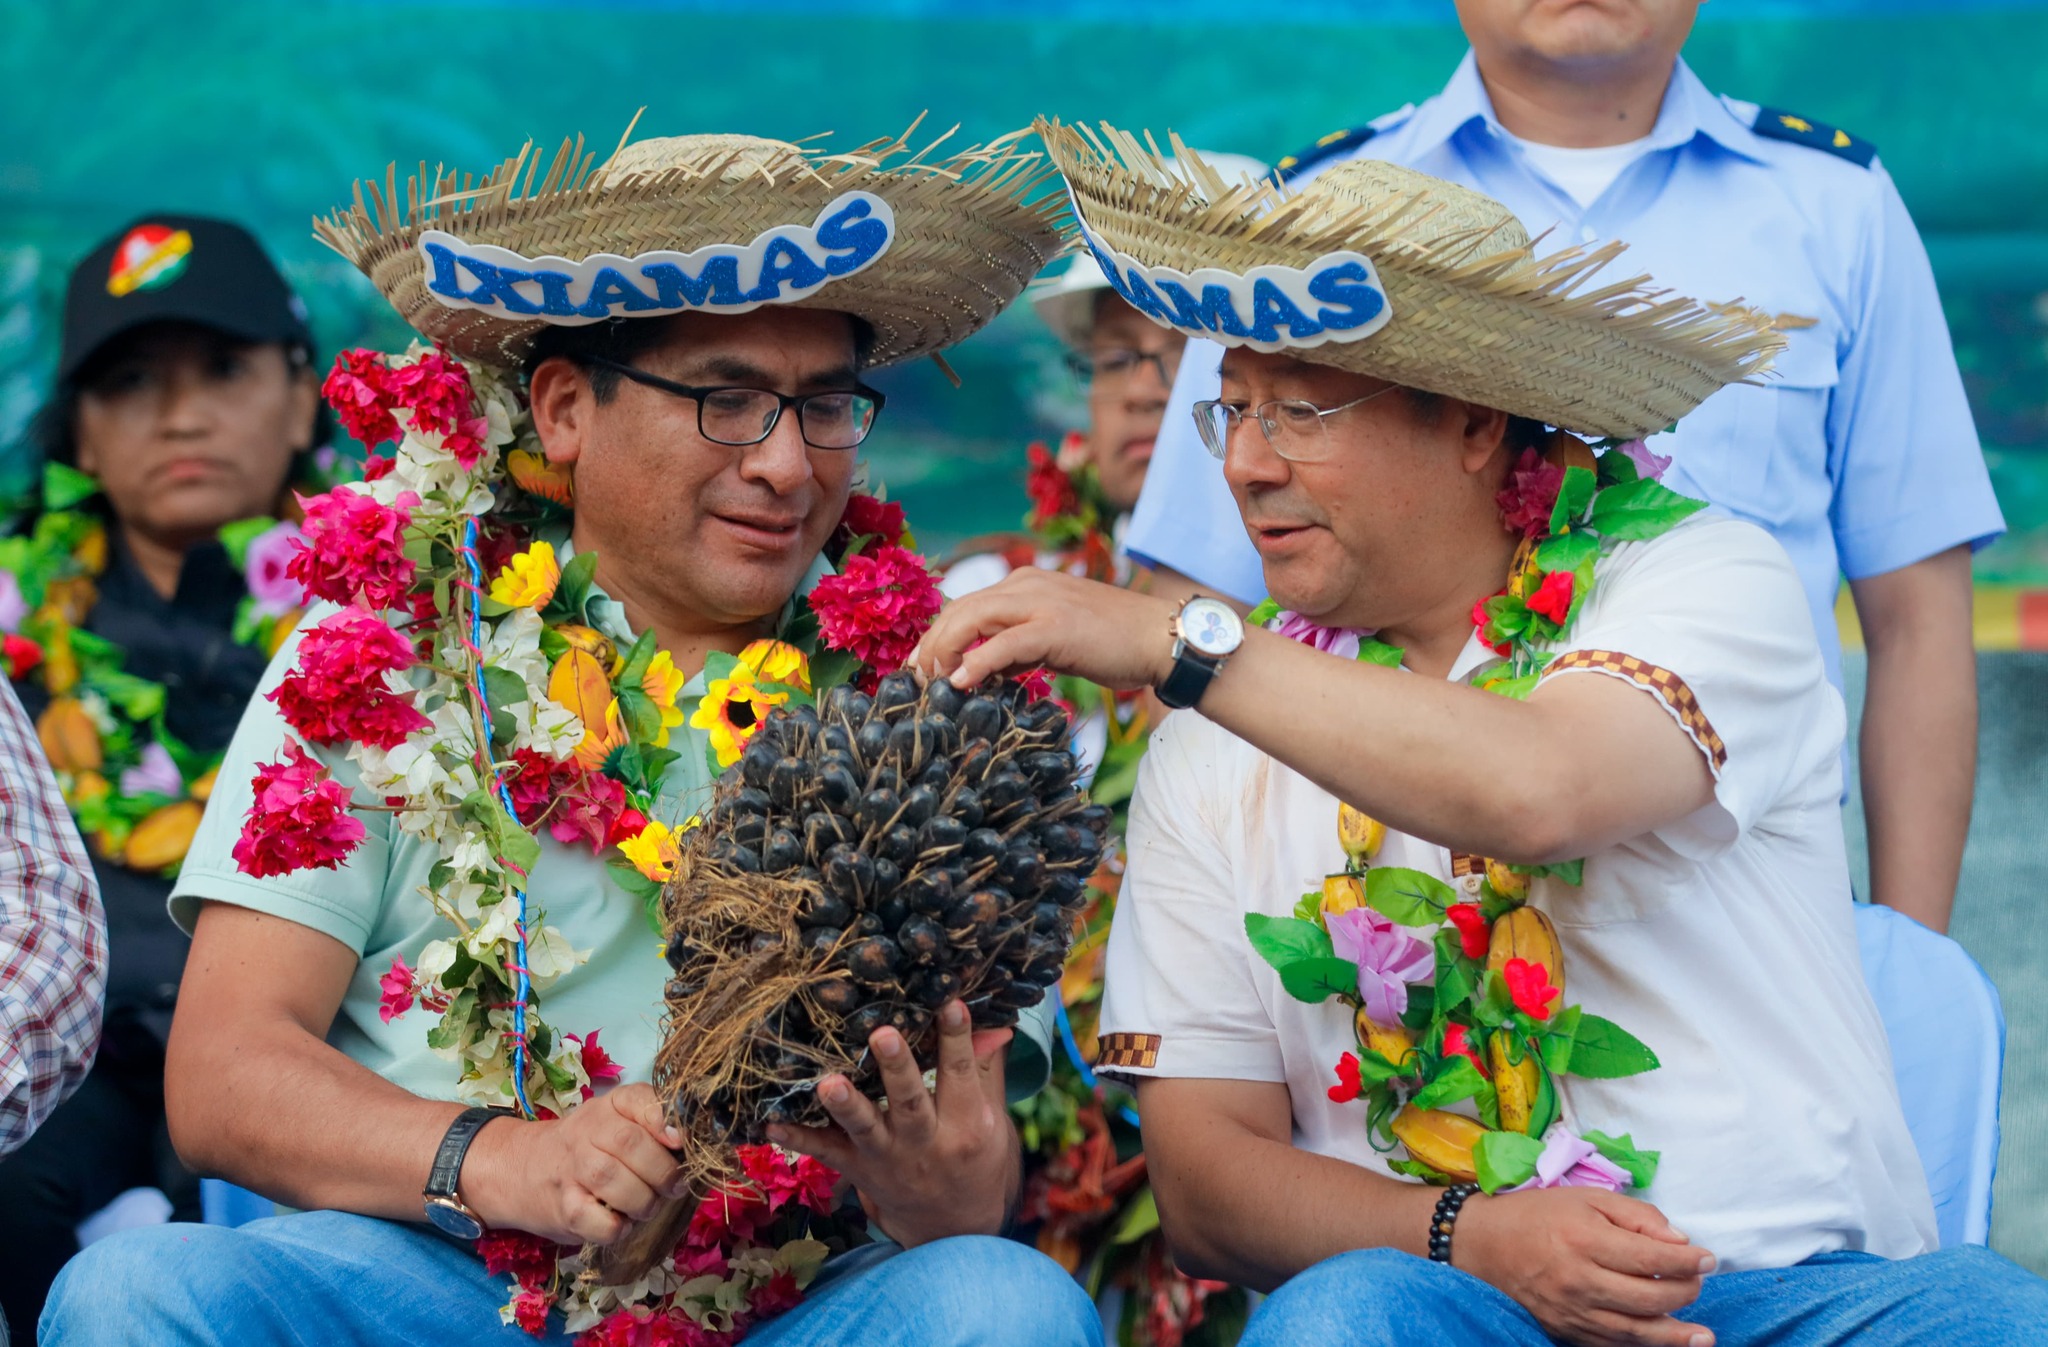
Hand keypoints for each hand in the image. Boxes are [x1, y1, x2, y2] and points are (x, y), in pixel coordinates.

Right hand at [461, 1083, 685, 1245]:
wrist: (518, 1169)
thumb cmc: (584, 1147)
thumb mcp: (614, 1122)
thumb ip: (652, 1126)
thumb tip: (691, 1144)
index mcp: (608, 1107)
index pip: (639, 1100)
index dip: (664, 1120)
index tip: (680, 1141)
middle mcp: (587, 1132)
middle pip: (633, 1145)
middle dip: (664, 1172)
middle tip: (673, 1187)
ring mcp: (572, 1170)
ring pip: (618, 1184)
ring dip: (645, 1202)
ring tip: (647, 1206)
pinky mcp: (563, 1209)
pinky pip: (602, 1223)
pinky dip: (620, 1228)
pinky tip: (621, 1223)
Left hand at [766, 999, 1017, 1247]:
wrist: (952, 1226)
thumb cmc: (973, 1156)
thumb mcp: (990, 1116)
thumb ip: (984, 1068)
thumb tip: (998, 1021)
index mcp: (967, 1125)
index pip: (961, 1075)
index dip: (956, 1039)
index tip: (949, 1004)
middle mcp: (927, 1143)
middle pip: (910, 1103)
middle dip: (897, 1069)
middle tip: (883, 1034)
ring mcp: (889, 1158)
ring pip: (866, 1129)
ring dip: (845, 1106)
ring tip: (827, 1084)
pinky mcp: (859, 1169)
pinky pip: (825, 1153)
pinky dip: (797, 1139)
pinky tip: (768, 1123)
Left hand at [914, 567, 1178, 691]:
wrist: (1159, 637)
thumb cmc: (1112, 643)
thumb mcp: (1053, 641)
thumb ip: (1017, 649)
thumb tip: (981, 672)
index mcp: (1026, 584)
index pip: (967, 605)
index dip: (938, 635)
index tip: (921, 666)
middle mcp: (1027, 585)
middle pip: (960, 609)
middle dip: (931, 644)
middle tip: (915, 679)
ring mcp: (1041, 602)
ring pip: (973, 619)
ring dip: (944, 651)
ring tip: (930, 682)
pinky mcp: (1054, 627)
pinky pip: (1003, 644)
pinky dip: (976, 662)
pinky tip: (959, 682)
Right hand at [1454, 1188, 1716, 1346]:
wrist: (1481, 1244)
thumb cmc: (1536, 1214)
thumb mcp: (1585, 1198)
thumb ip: (1634, 1214)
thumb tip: (1677, 1239)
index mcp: (1586, 1239)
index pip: (1651, 1256)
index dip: (1687, 1260)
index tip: (1708, 1258)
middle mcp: (1580, 1279)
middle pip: (1648, 1296)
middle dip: (1684, 1291)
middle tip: (1699, 1283)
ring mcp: (1572, 1310)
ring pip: (1633, 1330)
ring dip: (1673, 1335)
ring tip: (1702, 1337)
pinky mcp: (1564, 1329)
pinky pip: (1609, 1344)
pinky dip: (1639, 1345)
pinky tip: (1661, 1342)